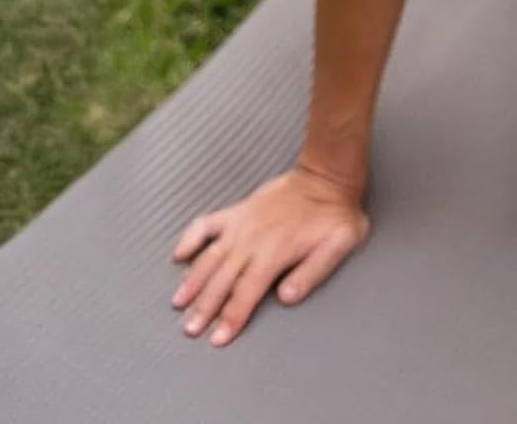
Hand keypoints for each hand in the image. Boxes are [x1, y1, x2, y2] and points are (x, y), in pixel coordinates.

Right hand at [169, 163, 369, 346]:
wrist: (326, 177)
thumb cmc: (335, 215)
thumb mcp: (338, 245)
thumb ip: (312, 272)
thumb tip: (286, 298)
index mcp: (275, 252)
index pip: (246, 293)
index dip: (231, 318)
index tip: (217, 339)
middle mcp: (252, 240)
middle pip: (222, 279)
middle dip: (205, 307)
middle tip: (189, 330)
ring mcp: (241, 224)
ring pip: (209, 256)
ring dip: (193, 280)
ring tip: (178, 302)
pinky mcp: (237, 211)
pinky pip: (206, 223)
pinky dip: (190, 238)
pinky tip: (178, 255)